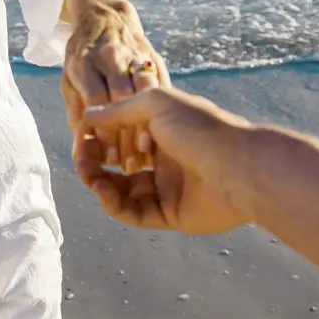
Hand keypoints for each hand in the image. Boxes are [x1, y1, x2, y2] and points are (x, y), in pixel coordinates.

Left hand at [61, 0, 168, 173]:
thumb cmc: (82, 58)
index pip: (96, 99)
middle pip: (122, 97)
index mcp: (85, 64)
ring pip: (145, 91)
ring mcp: (134, 55)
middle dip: (127, 133)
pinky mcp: (153, 56)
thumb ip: (76, 116)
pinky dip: (163, 112)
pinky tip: (163, 135)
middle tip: (132, 165)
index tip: (110, 160)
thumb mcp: (70, 82)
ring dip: (149, 123)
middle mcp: (110, 57)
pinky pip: (161, 84)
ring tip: (149, 153)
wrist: (103, 16)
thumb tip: (79, 153)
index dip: (105, 131)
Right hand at [75, 87, 250, 233]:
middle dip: (95, 161)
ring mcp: (166, 188)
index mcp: (162, 131)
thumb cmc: (199, 128)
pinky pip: (133, 212)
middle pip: (117, 164)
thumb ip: (118, 110)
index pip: (121, 135)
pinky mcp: (169, 215)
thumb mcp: (155, 103)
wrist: (238, 166)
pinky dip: (114, 203)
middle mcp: (163, 159)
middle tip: (81, 160)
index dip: (98, 136)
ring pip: (122, 190)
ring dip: (100, 183)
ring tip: (89, 176)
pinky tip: (104, 192)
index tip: (80, 136)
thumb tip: (87, 117)